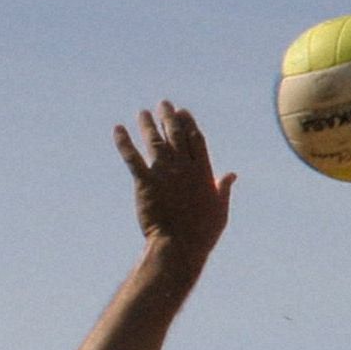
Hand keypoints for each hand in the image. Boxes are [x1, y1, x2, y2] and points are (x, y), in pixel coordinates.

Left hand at [117, 102, 234, 273]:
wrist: (180, 245)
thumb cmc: (203, 232)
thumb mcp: (220, 209)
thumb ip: (223, 188)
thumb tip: (232, 174)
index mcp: (204, 172)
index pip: (196, 140)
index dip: (189, 124)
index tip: (183, 112)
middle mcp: (185, 168)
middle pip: (176, 135)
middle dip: (170, 117)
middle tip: (164, 104)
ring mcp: (165, 174)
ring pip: (155, 142)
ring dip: (148, 125)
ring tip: (144, 113)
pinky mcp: (146, 182)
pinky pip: (132, 158)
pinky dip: (124, 143)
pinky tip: (118, 130)